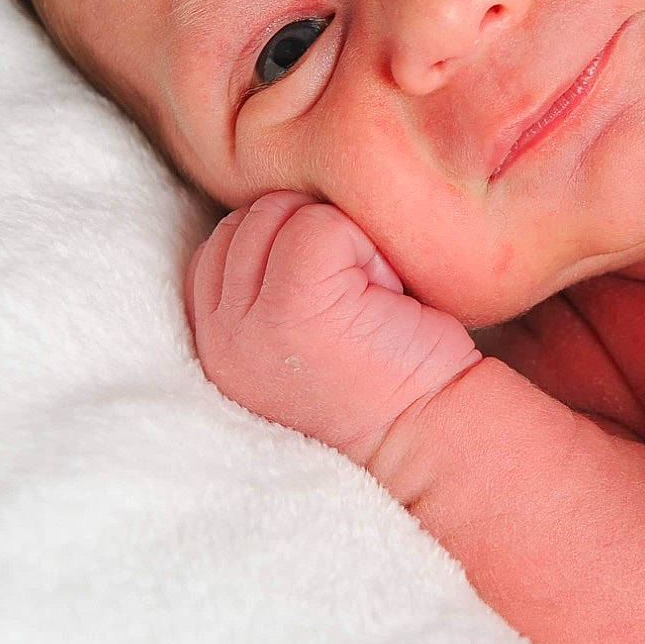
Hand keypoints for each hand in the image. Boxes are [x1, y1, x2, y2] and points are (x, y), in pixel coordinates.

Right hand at [187, 192, 479, 467]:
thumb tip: (278, 199)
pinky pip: (320, 224)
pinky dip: (366, 249)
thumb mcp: (302, 328)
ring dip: (344, 242)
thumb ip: (265, 278)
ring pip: (284, 212)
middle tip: (362, 303)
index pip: (230, 236)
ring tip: (371, 302)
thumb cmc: (387, 377)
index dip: (294, 245)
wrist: (431, 444)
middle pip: (254, 215)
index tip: (340, 298)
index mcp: (213, 336)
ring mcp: (247, 323)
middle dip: (318, 238)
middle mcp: (217, 334)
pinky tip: (386, 299)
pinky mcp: (290, 308)